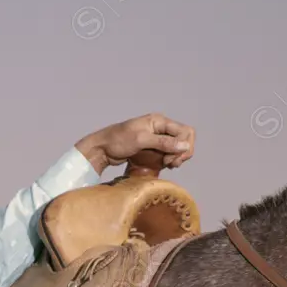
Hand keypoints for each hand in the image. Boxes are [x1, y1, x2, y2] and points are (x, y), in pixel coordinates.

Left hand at [74, 113, 194, 174]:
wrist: (101, 149)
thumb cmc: (117, 141)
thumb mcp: (141, 140)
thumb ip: (163, 142)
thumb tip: (185, 145)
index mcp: (159, 121)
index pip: (185, 131)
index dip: (183, 146)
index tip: (171, 159)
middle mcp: (160, 128)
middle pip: (184, 140)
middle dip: (181, 153)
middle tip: (170, 164)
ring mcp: (156, 138)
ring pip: (177, 148)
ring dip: (176, 158)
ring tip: (166, 165)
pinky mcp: (152, 148)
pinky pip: (168, 153)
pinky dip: (169, 160)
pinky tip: (163, 165)